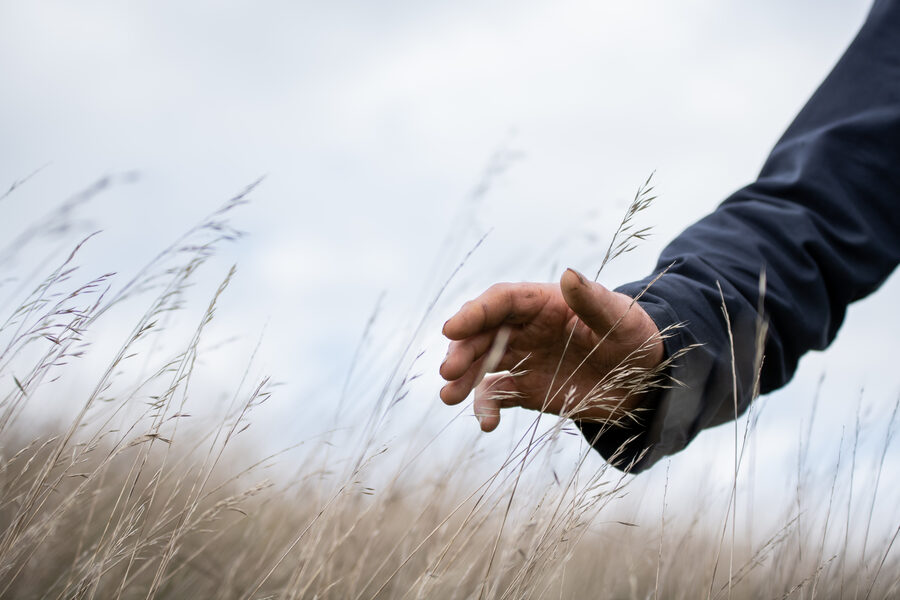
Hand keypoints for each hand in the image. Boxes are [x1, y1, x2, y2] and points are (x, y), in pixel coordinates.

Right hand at [439, 269, 663, 431]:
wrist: (645, 380)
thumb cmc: (635, 338)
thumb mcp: (620, 319)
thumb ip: (593, 300)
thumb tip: (568, 274)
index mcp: (543, 303)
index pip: (501, 302)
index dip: (474, 313)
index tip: (452, 329)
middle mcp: (526, 329)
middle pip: (483, 334)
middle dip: (462, 350)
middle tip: (448, 372)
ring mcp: (523, 359)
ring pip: (482, 364)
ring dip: (463, 378)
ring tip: (448, 397)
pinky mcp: (525, 389)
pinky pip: (497, 395)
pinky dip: (486, 407)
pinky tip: (486, 423)